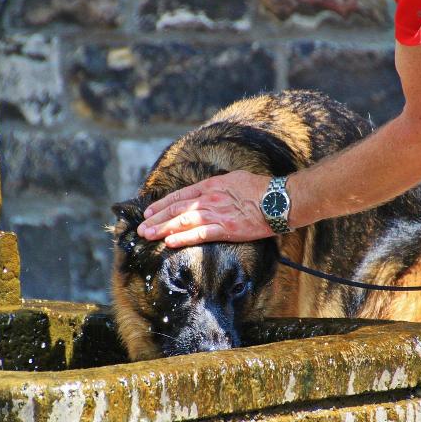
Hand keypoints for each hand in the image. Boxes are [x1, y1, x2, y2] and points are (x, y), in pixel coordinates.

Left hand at [137, 171, 273, 247]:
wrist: (278, 199)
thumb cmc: (260, 189)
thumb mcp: (234, 179)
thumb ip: (218, 186)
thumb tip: (208, 190)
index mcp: (211, 185)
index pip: (180, 195)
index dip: (162, 204)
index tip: (149, 212)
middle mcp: (210, 198)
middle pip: (177, 209)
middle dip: (157, 218)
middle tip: (142, 228)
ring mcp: (216, 214)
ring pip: (183, 221)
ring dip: (163, 229)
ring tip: (148, 235)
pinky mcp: (226, 228)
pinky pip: (199, 234)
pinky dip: (183, 238)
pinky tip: (169, 242)